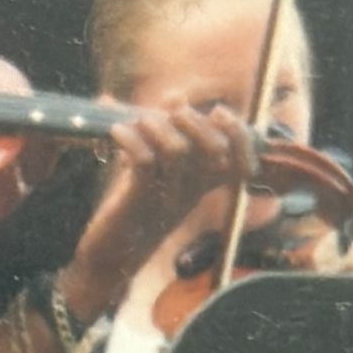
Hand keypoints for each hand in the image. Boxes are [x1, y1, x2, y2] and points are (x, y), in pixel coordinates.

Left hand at [66, 104, 253, 318]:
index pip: (241, 161)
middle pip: (214, 149)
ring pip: (178, 149)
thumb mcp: (159, 171)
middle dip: (194, 120)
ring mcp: (168, 197)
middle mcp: (192, 192)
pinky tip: (117, 134)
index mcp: (203, 186)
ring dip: (157, 125)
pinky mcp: (139, 200)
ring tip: (136, 123)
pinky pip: (144, 160)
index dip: (240, 134)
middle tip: (168, 114)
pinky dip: (131, 139)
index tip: (219, 112)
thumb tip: (177, 96)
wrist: (112, 256)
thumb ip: (170, 135)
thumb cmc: (135, 207)